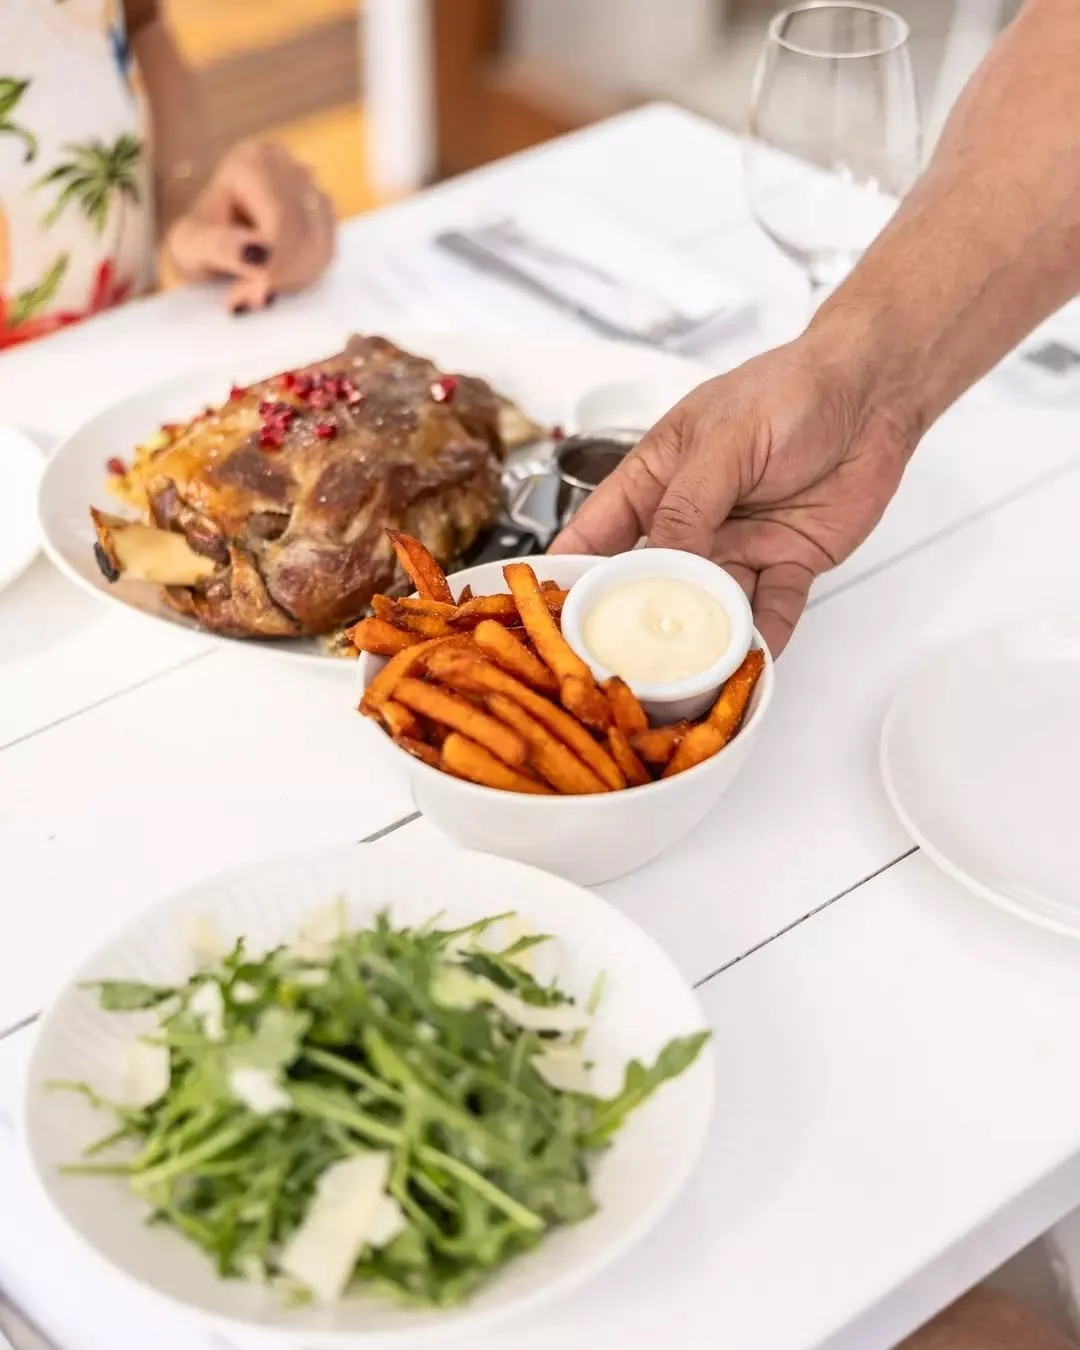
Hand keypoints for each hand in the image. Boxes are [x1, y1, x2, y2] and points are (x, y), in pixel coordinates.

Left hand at [164, 140, 334, 312]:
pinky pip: (328, 254)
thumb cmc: (196, 242)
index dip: (272, 268)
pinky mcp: (323, 212)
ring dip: (291, 281)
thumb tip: (261, 256)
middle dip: (280, 278)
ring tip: (256, 286)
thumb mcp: (189, 246)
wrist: (207, 242)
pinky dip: (304, 276)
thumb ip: (221, 248)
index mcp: (251, 162)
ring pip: (320, 248)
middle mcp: (287, 166)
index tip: (243, 298)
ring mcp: (310, 186)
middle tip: (248, 298)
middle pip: (305, 236)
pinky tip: (275, 277)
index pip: (282, 223)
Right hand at [551, 337, 915, 655]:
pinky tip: (748, 665)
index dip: (572, 573)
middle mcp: (690, 521)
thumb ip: (687, 506)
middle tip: (621, 666)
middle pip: (652, 584)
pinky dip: (761, 640)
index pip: (597, 534)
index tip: (553, 615)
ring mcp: (738, 546)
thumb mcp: (723, 441)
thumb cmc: (790, 392)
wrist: (873, 392)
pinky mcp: (786, 563)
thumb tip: (658, 567)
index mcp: (655, 480)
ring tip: (685, 677)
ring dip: (701, 640)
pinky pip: (770, 611)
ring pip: (710, 608)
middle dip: (637, 624)